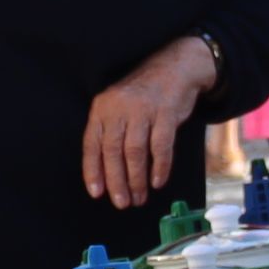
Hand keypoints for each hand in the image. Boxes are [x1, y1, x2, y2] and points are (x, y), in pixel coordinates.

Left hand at [83, 35, 218, 210]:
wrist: (176, 66)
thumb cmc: (145, 95)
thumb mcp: (119, 106)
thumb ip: (111, 132)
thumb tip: (107, 173)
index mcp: (102, 107)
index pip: (92, 143)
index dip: (93, 170)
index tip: (96, 193)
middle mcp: (119, 107)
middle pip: (113, 151)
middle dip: (116, 181)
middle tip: (121, 202)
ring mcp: (142, 109)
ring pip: (135, 152)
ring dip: (137, 179)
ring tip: (139, 197)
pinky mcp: (165, 111)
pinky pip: (160, 145)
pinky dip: (159, 166)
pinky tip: (157, 181)